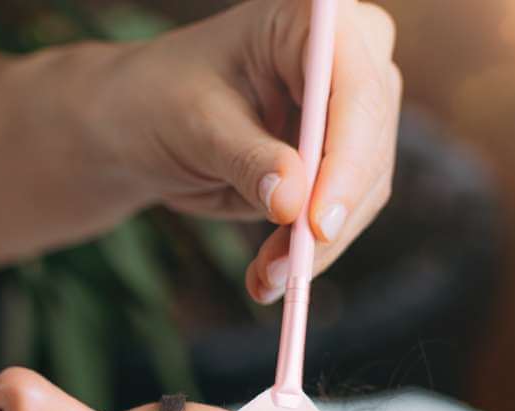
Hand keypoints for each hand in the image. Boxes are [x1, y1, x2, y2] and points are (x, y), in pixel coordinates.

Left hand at [105, 0, 400, 302]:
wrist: (146, 122)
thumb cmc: (161, 101)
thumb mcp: (195, 127)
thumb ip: (246, 159)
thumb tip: (292, 202)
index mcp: (311, 20)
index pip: (354, 89)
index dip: (345, 161)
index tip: (317, 224)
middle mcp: (347, 55)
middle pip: (368, 143)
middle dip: (328, 216)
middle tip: (284, 271)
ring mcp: (351, 107)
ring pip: (364, 187)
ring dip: (317, 245)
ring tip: (265, 281)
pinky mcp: (343, 155)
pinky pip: (344, 210)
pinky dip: (309, 249)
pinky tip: (270, 277)